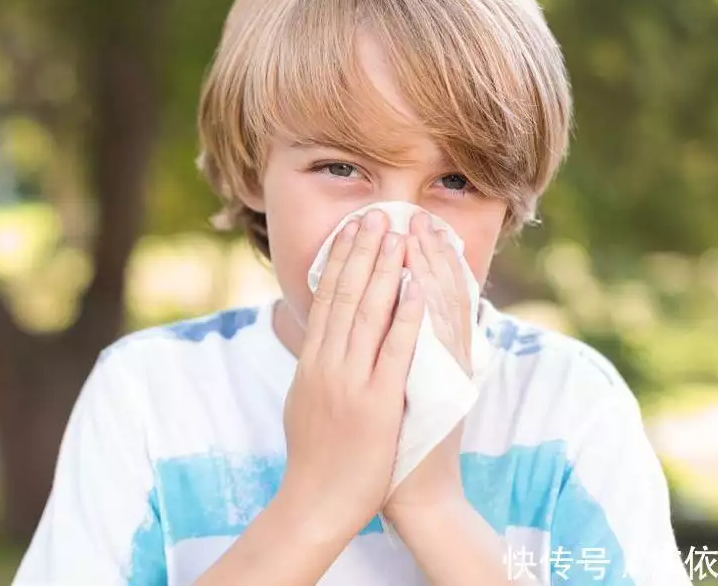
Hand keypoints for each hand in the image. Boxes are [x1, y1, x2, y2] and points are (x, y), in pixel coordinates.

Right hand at [277, 208, 427, 540]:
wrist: (319, 503)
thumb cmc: (315, 455)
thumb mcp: (302, 399)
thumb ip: (307, 360)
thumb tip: (302, 328)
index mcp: (312, 362)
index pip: (328, 297)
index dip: (343, 259)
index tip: (355, 228)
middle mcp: (328, 364)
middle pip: (347, 295)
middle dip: (364, 252)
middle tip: (378, 215)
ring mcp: (352, 381)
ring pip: (369, 312)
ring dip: (385, 269)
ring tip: (398, 234)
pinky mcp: (377, 402)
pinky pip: (394, 350)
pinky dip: (406, 316)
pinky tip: (415, 287)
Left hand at [383, 211, 472, 521]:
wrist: (422, 499)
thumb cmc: (409, 448)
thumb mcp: (416, 393)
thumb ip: (412, 358)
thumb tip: (402, 324)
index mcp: (443, 359)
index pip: (439, 297)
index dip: (429, 259)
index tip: (414, 225)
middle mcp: (448, 362)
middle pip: (439, 295)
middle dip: (424, 253)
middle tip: (411, 215)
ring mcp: (443, 377)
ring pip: (437, 310)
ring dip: (423, 268)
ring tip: (410, 232)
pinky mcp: (434, 396)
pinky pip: (429, 344)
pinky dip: (423, 311)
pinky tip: (417, 283)